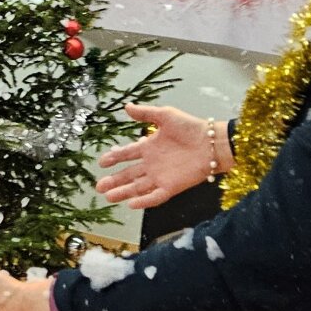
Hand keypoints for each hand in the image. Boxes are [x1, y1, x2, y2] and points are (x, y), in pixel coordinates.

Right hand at [97, 102, 226, 209]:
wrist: (212, 142)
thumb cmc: (191, 127)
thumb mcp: (166, 115)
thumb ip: (145, 113)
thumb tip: (126, 107)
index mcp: (149, 147)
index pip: (127, 154)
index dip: (114, 157)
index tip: (101, 162)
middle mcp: (152, 164)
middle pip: (128, 175)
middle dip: (113, 180)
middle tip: (98, 186)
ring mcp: (161, 176)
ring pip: (137, 187)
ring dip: (123, 192)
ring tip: (108, 197)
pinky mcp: (171, 187)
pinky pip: (155, 196)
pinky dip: (144, 201)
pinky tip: (131, 204)